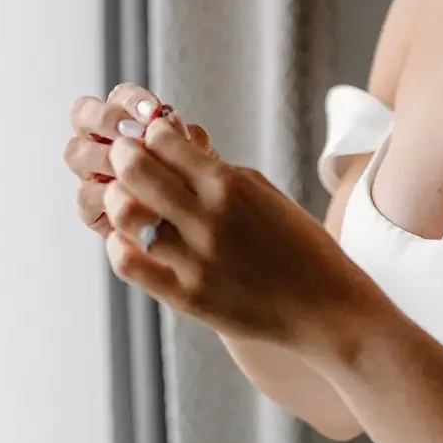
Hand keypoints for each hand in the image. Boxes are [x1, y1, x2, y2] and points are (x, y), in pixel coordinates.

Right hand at [65, 83, 201, 240]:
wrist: (194, 227)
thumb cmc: (194, 185)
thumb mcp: (198, 158)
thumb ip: (184, 139)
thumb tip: (169, 122)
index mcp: (127, 121)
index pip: (118, 96)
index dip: (131, 99)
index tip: (154, 111)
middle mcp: (102, 142)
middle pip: (83, 115)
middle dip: (107, 119)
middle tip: (134, 133)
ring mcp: (91, 173)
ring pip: (76, 153)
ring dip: (104, 156)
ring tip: (135, 168)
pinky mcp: (90, 208)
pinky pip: (85, 196)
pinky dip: (107, 196)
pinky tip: (132, 199)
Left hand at [98, 107, 375, 351]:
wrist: (324, 307)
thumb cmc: (299, 246)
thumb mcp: (265, 194)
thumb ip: (218, 173)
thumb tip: (173, 150)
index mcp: (231, 187)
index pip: (165, 142)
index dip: (150, 135)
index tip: (150, 139)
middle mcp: (209, 220)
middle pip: (135, 171)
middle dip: (124, 156)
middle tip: (124, 158)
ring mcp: (195, 261)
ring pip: (125, 215)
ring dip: (118, 199)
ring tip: (125, 199)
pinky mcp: (186, 297)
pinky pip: (128, 264)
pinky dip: (120, 245)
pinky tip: (130, 239)